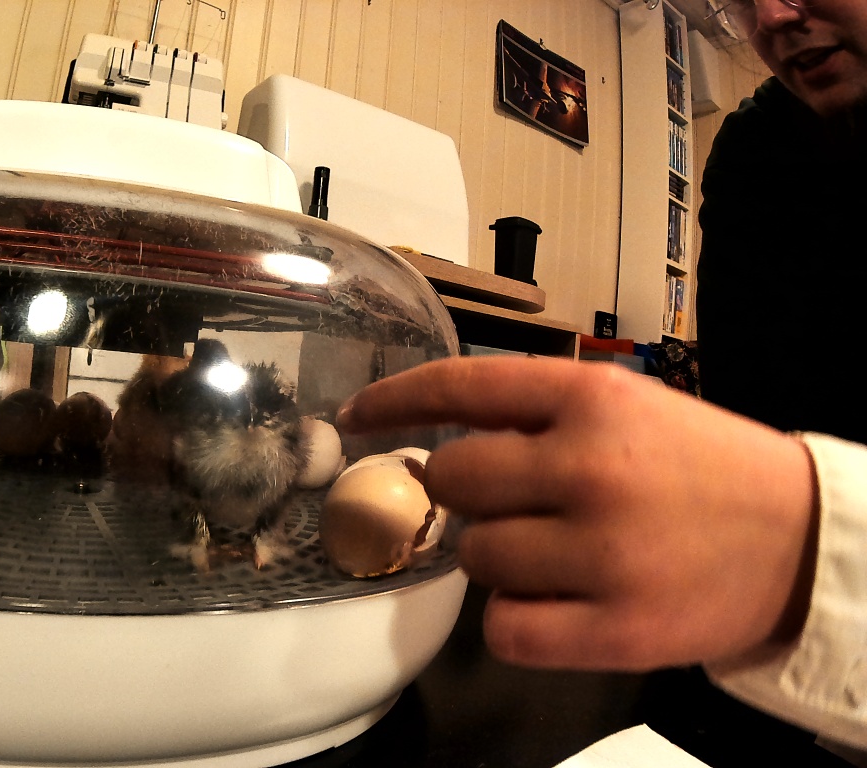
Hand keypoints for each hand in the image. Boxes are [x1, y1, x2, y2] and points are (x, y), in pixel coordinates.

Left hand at [337, 356, 817, 671]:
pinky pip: (504, 629)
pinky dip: (515, 620)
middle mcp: (589, 467)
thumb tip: (432, 434)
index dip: (393, 401)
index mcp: (592, 398)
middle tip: (507, 503)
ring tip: (554, 554)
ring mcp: (601, 552)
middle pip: (452, 480)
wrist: (799, 544)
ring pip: (474, 557)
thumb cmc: (698, 468)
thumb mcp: (626, 407)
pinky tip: (554, 603)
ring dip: (496, 558)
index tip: (355, 419)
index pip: (460, 387)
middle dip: (463, 494)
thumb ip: (535, 412)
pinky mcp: (615, 629)